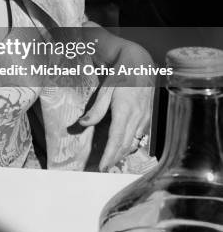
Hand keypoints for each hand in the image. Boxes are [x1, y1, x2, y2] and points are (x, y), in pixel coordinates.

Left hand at [79, 44, 153, 171]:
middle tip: (104, 169)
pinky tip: (124, 149)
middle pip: (125, 144)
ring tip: (111, 162)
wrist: (140, 63)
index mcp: (124, 110)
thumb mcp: (105, 89)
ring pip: (134, 141)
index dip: (109, 155)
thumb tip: (82, 124)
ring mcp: (145, 117)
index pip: (116, 138)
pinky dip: (131, 144)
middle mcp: (137, 116)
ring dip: (123, 153)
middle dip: (114, 158)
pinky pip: (140, 135)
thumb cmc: (120, 75)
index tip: (102, 167)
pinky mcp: (148, 116)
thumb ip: (96, 109)